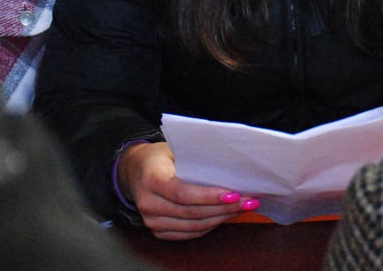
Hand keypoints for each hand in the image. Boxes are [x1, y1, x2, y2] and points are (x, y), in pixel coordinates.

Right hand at [117, 141, 257, 239]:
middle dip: (224, 208)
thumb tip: (230, 169)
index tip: (234, 194)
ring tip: (242, 208)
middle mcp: (148, 203)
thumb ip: (196, 159)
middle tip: (248, 201)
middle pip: (192, 213)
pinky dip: (210, 225)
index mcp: (151, 179)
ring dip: (221, 218)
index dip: (209, 197)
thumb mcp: (174, 149)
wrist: (135, 170)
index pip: (183, 193)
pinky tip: (224, 215)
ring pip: (193, 226)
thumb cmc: (160, 157)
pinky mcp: (157, 231)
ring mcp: (151, 221)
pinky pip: (189, 233)